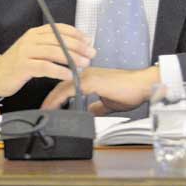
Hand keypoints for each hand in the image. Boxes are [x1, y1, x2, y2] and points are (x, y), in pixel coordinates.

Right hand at [0, 24, 94, 97]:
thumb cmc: (19, 64)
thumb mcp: (34, 50)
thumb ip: (52, 46)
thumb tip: (78, 45)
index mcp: (34, 33)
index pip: (58, 28)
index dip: (76, 33)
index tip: (89, 41)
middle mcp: (30, 39)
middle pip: (58, 39)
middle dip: (78, 46)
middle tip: (91, 54)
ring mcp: (25, 52)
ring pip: (53, 52)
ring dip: (72, 58)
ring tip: (84, 64)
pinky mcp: (23, 66)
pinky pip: (45, 67)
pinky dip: (59, 71)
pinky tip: (69, 75)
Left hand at [40, 66, 159, 113]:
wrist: (145, 85)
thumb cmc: (131, 92)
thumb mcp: (109, 102)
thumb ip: (98, 106)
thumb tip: (90, 112)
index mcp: (88, 77)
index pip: (66, 85)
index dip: (56, 96)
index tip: (48, 107)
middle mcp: (85, 74)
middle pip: (60, 85)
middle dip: (50, 98)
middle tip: (41, 110)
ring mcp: (87, 76)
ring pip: (62, 86)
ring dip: (51, 100)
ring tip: (44, 110)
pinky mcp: (91, 81)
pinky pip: (69, 90)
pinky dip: (59, 98)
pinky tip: (53, 106)